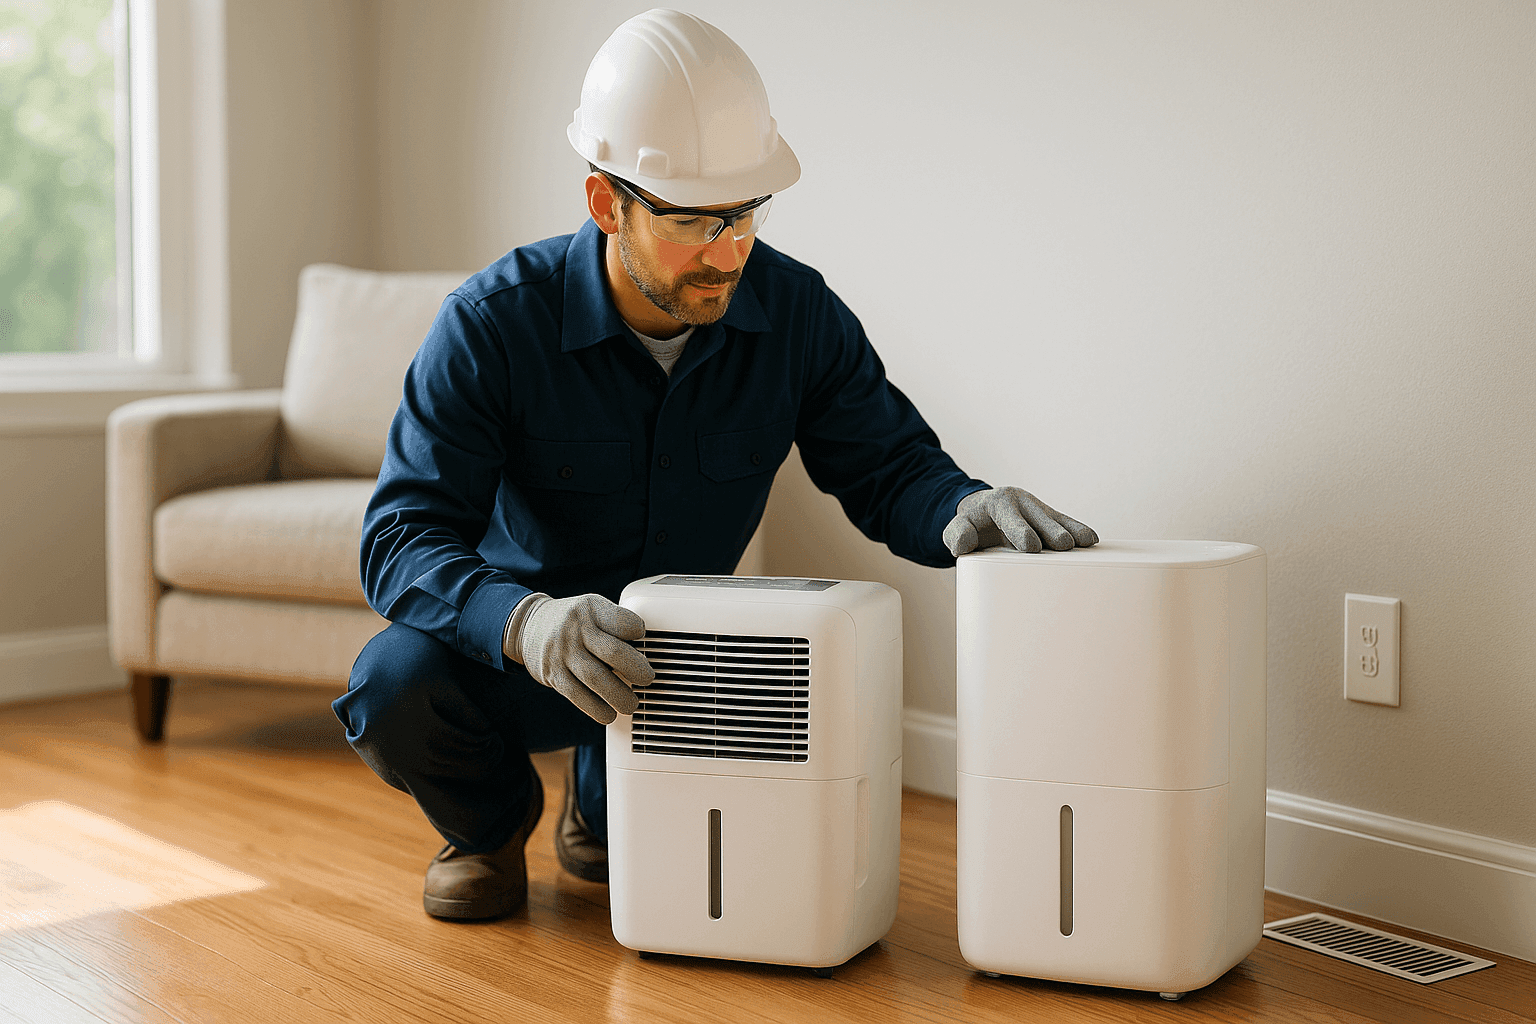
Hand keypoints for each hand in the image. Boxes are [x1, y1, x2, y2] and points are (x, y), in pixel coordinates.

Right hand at [508, 593, 654, 723]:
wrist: (527, 626)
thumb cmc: (573, 622)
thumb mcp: (592, 609)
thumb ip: (614, 625)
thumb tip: (646, 654)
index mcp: (591, 608)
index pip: (623, 621)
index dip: (638, 632)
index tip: (645, 641)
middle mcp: (576, 629)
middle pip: (613, 652)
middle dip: (636, 670)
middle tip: (647, 679)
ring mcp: (562, 652)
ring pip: (596, 678)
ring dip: (619, 696)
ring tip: (631, 704)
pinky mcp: (553, 675)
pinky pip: (578, 696)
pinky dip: (597, 709)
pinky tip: (609, 714)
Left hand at [943, 486, 1097, 556]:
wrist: (983, 511)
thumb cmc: (971, 524)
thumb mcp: (956, 528)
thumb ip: (956, 535)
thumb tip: (964, 545)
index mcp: (998, 504)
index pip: (1010, 518)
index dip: (1021, 531)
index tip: (1032, 546)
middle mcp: (1022, 502)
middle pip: (1039, 518)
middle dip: (1051, 531)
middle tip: (1063, 545)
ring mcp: (1038, 509)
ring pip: (1057, 519)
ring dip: (1071, 531)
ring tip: (1086, 542)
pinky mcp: (1050, 517)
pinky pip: (1066, 522)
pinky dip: (1078, 530)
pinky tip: (1091, 540)